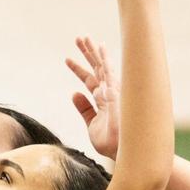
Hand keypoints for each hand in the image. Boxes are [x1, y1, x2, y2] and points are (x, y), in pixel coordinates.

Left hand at [66, 36, 119, 157]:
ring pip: (102, 66)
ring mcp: (114, 92)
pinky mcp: (117, 94)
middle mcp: (109, 93)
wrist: (122, 152)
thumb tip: (74, 93)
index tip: (67, 59)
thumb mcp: (91, 124)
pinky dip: (105, 60)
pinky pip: (110, 73)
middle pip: (96, 69)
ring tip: (83, 38)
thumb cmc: (111, 142)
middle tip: (78, 38)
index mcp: (102, 100)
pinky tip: (100, 48)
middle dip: (87, 54)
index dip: (78, 69)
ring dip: (93, 52)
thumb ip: (84, 109)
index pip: (89, 80)